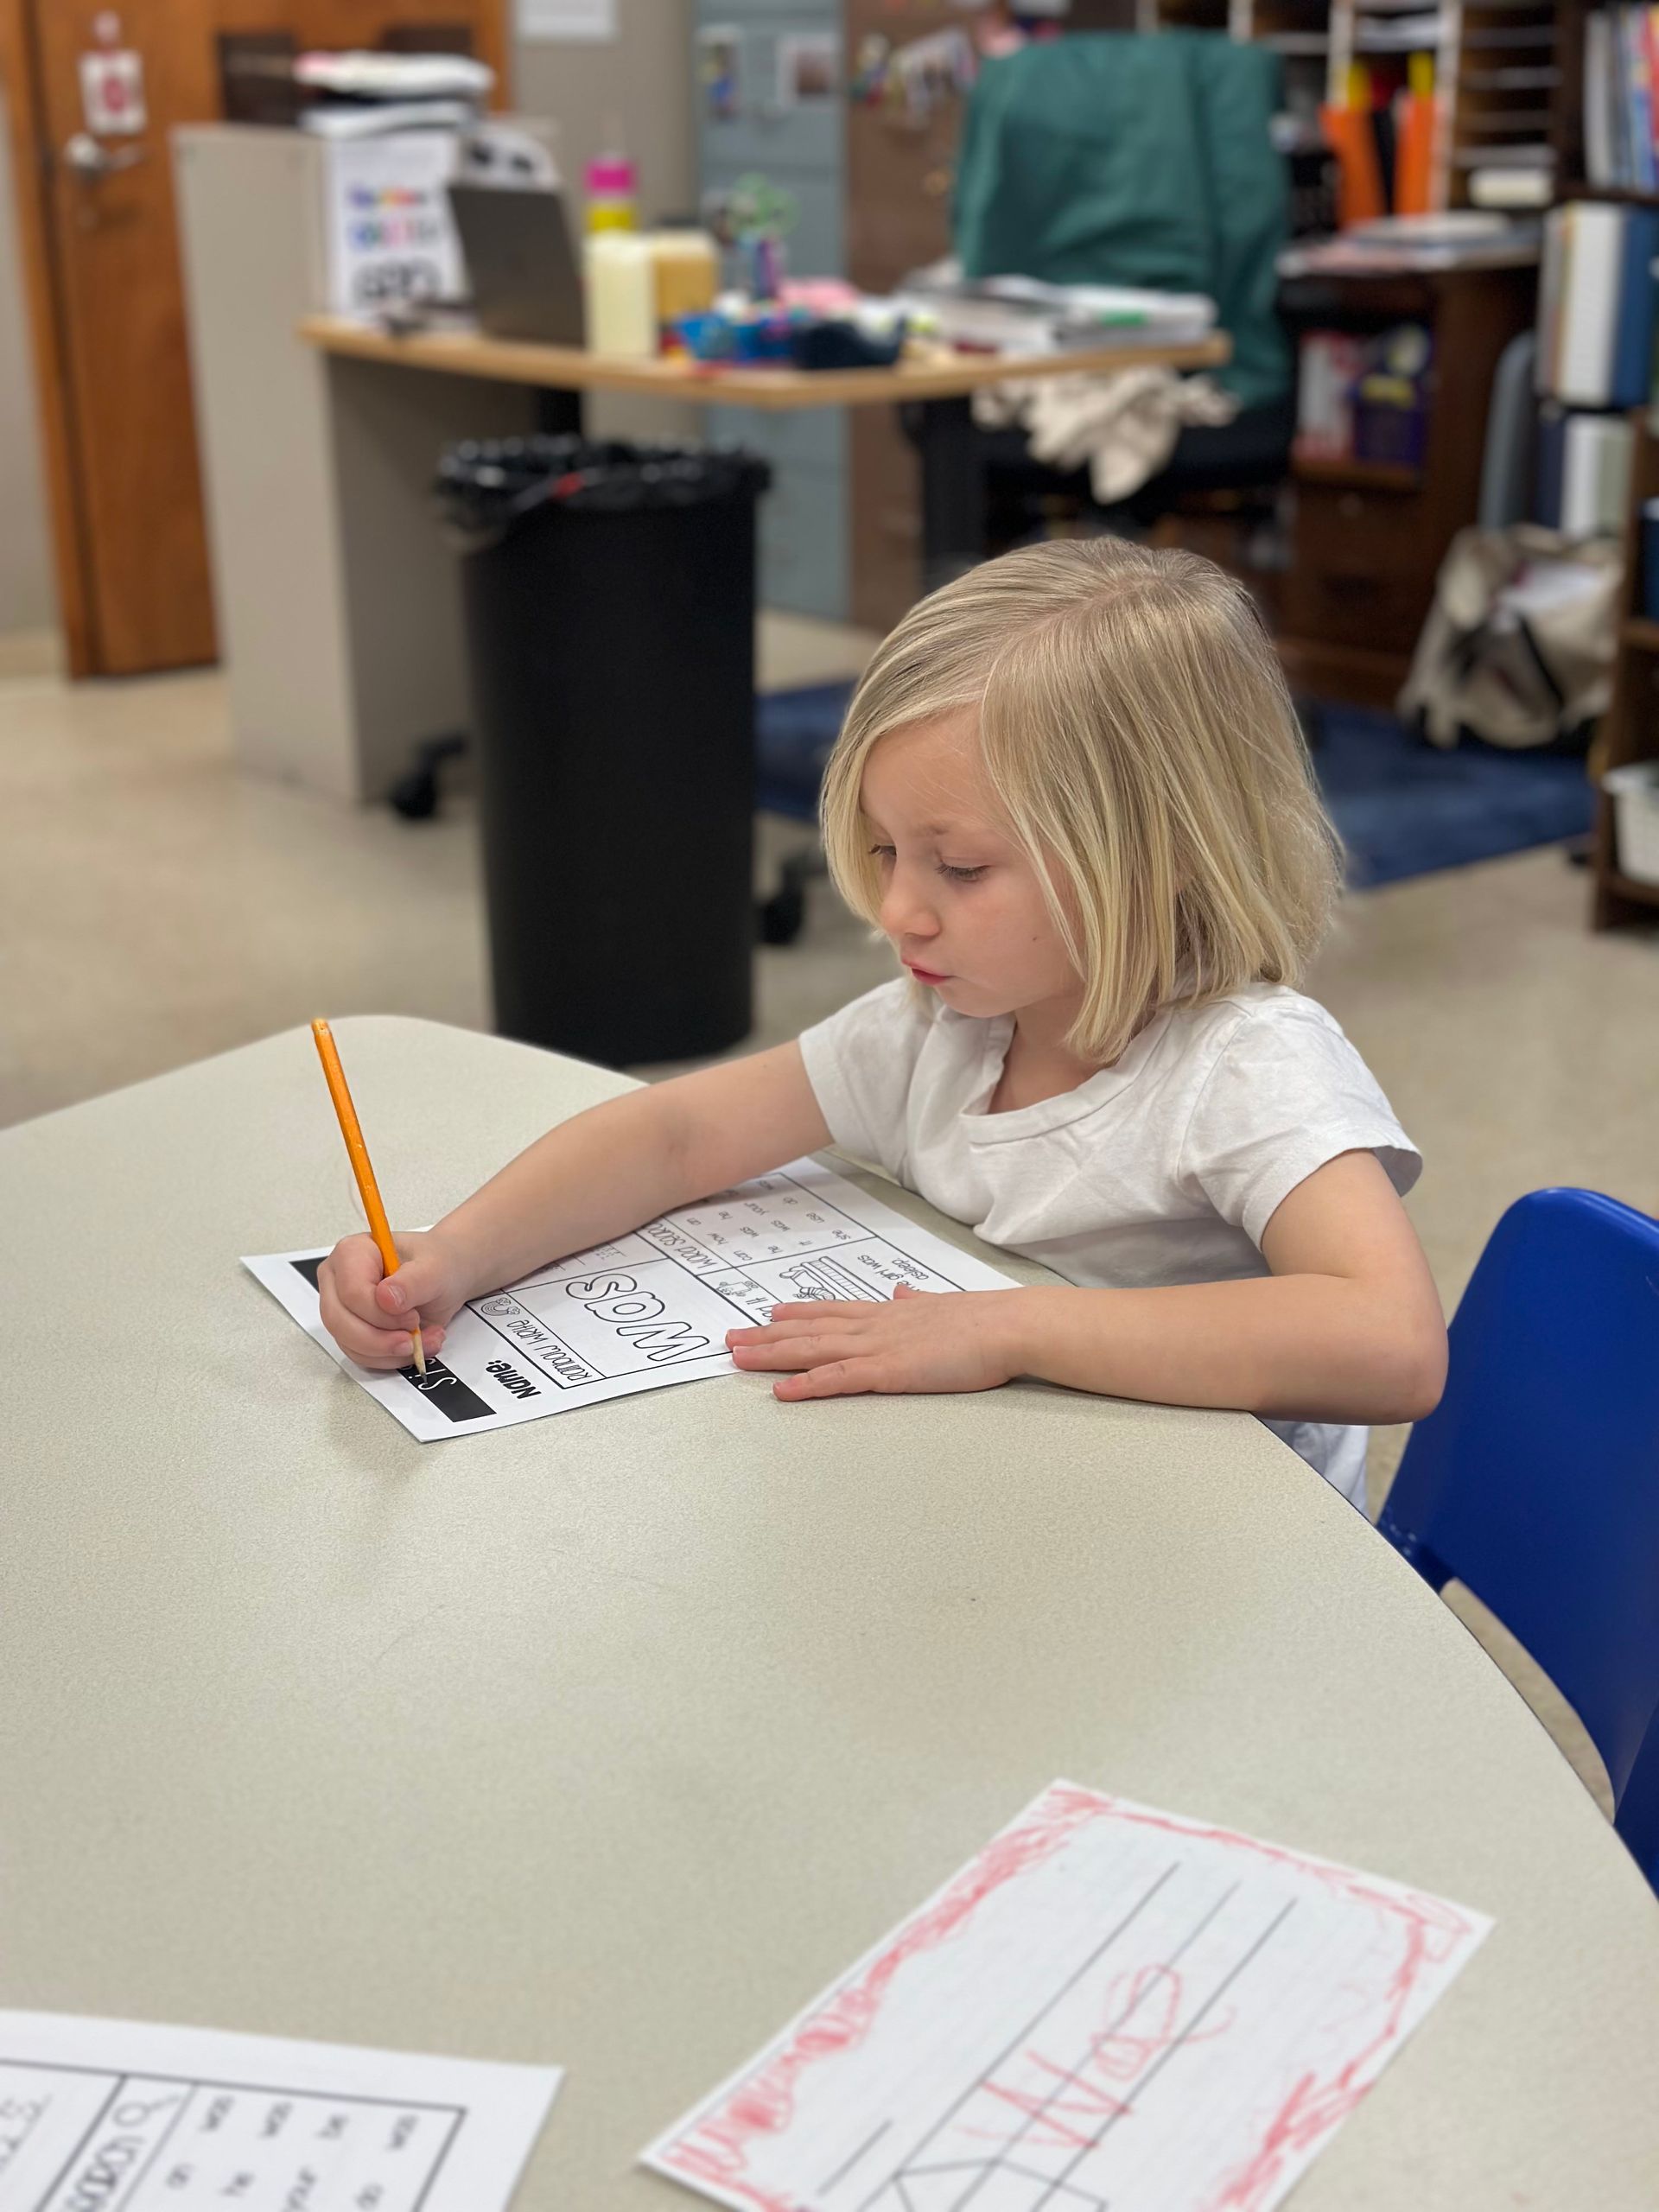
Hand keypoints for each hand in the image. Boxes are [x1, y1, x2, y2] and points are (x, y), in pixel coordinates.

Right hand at [316, 1228, 473, 1370]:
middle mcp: (339, 1279)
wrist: (445, 1276)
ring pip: (348, 1343)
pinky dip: (390, 1357)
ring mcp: (342, 1307)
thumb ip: (412, 1282)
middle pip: (340, 1321)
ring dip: (389, 1352)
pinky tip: (415, 1345)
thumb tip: (386, 1298)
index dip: (381, 1314)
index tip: (413, 1317)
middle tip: (412, 1340)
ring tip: (423, 1341)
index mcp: (352, 1252)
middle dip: (380, 1340)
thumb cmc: (436, 1264)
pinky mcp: (350, 1330)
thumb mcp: (434, 1269)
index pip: (351, 1293)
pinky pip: (360, 1354)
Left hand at [726, 1283, 1021, 1401]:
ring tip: (737, 1357)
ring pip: (813, 1350)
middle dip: (767, 1335)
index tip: (769, 1313)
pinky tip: (780, 1390)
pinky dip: (806, 1384)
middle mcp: (874, 1325)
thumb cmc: (985, 1321)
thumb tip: (905, 1292)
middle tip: (730, 1338)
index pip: (833, 1311)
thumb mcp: (943, 1304)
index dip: (798, 1314)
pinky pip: (838, 1379)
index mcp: (889, 1313)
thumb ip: (919, 1301)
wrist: (1007, 1326)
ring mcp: (878, 1347)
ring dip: (772, 1354)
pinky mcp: (889, 1371)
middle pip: (810, 1330)